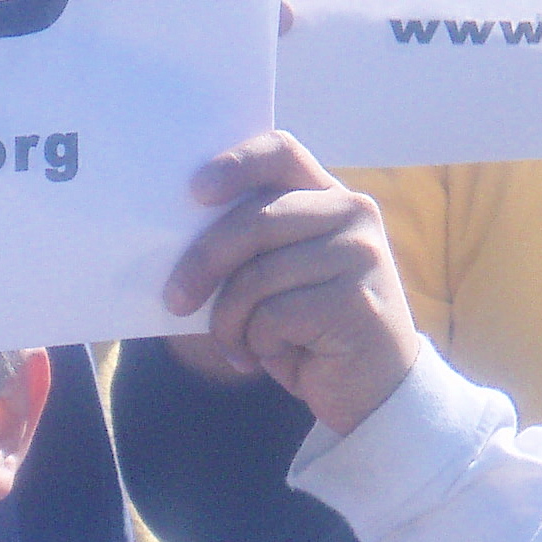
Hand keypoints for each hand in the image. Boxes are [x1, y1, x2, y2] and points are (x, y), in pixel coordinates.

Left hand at [162, 131, 419, 436]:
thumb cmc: (306, 328)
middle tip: (175, 300)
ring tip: (236, 344)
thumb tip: (169, 238)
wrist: (372, 389)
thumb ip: (248, 247)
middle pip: (255, 220)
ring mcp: (360, 256)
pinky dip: (257, 343)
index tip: (195, 190)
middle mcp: (352, 213)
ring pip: (257, 276)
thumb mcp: (275, 277)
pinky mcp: (357, 302)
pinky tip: (271, 357)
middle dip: (203, 263)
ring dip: (229, 321)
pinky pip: (273, 316)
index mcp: (327, 196)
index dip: (235, 165)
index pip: (280, 152)